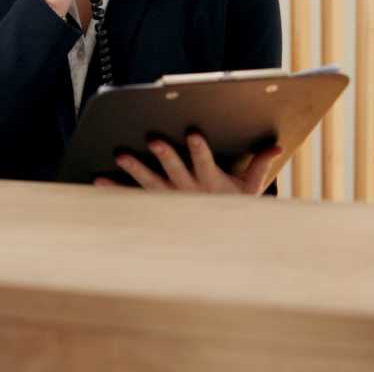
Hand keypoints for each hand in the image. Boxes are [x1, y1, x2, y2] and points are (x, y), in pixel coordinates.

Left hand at [95, 132, 283, 194]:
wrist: (217, 240)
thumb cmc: (232, 205)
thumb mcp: (249, 189)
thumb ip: (260, 165)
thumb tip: (277, 145)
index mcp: (210, 181)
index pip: (205, 162)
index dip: (199, 148)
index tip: (193, 132)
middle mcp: (187, 190)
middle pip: (175, 169)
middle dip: (165, 154)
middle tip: (153, 138)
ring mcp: (168, 198)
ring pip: (150, 182)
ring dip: (135, 168)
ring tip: (120, 155)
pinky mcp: (153, 204)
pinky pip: (131, 197)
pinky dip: (114, 190)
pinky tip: (97, 181)